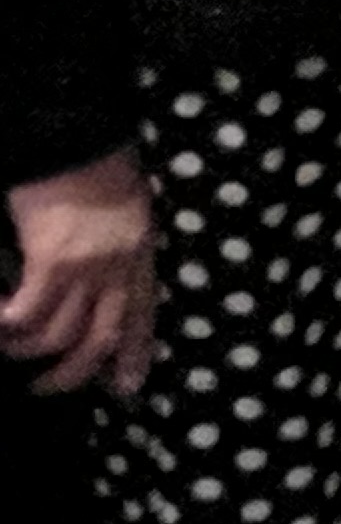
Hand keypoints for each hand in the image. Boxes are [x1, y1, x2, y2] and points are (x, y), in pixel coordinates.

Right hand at [3, 150, 156, 397]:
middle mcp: (120, 266)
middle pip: (101, 338)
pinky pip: (26, 314)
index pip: (143, 314)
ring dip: (26, 351)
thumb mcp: (127, 209)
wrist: (77, 135)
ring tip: (8, 348)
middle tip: (43, 388)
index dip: (136, 354)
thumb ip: (118, 247)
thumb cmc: (98, 165)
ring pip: (58, 335)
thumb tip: (96, 283)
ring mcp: (87, 267)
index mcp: (141, 252)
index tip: (128, 388)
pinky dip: (6, 326)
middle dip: (74, 374)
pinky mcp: (52, 262)